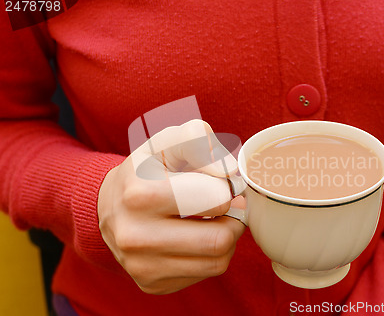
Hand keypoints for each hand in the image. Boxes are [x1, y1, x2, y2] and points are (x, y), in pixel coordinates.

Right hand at [98, 120, 244, 293]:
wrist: (108, 205)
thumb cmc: (147, 170)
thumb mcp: (167, 142)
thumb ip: (199, 142)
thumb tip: (229, 171)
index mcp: (141, 194)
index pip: (217, 199)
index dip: (227, 188)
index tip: (221, 183)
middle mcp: (136, 237)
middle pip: (220, 239)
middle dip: (233, 219)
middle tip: (226, 205)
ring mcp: (141, 266)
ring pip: (217, 261)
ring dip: (226, 238)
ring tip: (214, 220)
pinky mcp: (151, 284)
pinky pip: (204, 274)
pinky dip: (210, 255)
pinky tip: (197, 237)